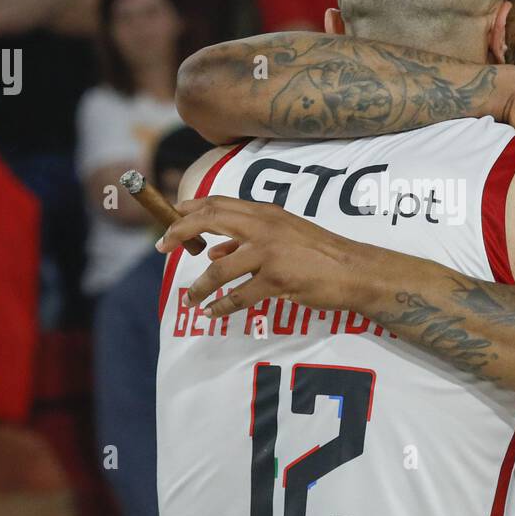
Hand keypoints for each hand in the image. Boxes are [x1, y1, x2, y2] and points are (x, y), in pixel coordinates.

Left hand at [156, 196, 377, 316]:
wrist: (352, 270)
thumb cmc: (319, 253)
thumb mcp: (284, 235)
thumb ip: (249, 240)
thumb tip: (214, 251)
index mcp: (265, 213)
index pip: (217, 203)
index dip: (188, 210)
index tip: (170, 220)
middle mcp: (264, 227)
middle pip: (209, 221)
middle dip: (179, 233)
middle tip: (162, 247)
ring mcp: (269, 253)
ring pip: (219, 268)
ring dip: (198, 285)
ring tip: (188, 299)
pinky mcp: (277, 280)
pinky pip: (238, 296)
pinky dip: (220, 306)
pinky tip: (212, 313)